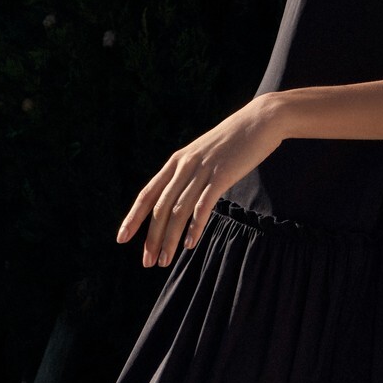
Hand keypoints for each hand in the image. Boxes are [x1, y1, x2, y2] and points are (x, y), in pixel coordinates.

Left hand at [115, 94, 283, 267]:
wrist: (261, 120)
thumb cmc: (234, 140)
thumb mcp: (204, 154)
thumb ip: (190, 172)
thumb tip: (183, 196)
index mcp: (176, 162)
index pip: (147, 194)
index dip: (133, 218)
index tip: (122, 239)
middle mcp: (184, 166)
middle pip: (159, 207)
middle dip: (151, 238)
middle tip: (147, 262)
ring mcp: (202, 170)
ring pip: (178, 210)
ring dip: (169, 239)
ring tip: (164, 260)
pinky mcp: (221, 175)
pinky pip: (202, 205)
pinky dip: (194, 226)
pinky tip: (189, 244)